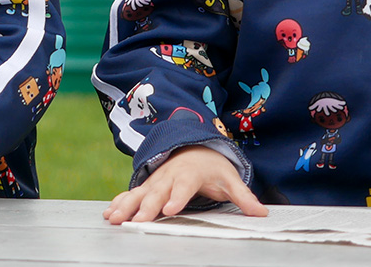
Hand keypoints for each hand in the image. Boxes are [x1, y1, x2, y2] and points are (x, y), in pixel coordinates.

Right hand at [102, 145, 267, 224]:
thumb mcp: (229, 179)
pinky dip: (120, 202)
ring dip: (127, 206)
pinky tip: (109, 214)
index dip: (177, 198)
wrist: (193, 149)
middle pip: (157, 192)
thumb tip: (261, 212)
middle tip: (138, 220)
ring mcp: (155, 181)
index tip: (170, 209)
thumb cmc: (211, 167)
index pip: (184, 186)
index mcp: (190, 174)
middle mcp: (169, 176)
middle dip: (147, 207)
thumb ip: (243, 196)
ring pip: (139, 193)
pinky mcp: (147, 186)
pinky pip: (131, 194)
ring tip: (115, 219)